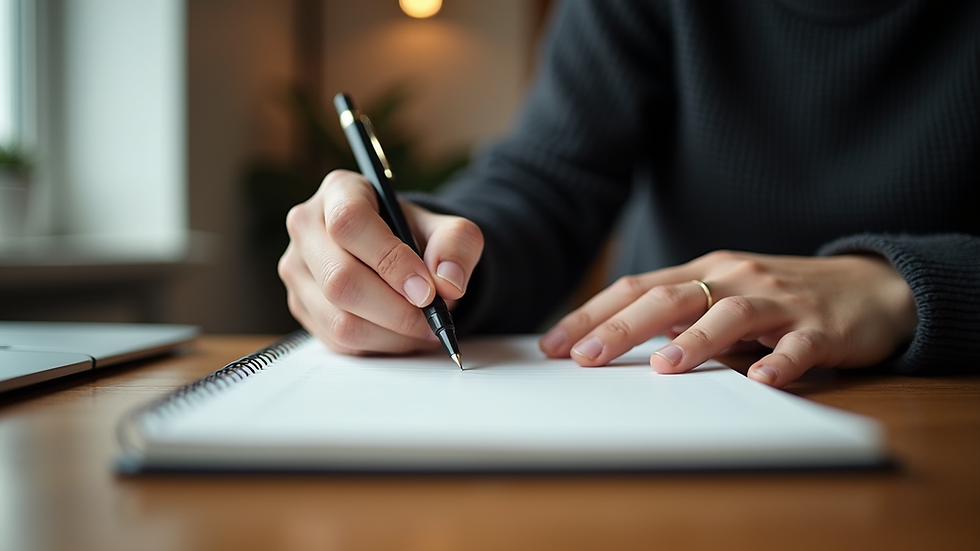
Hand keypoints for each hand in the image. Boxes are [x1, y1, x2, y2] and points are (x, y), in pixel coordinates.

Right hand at [278, 170, 483, 354]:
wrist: (397, 255)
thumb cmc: (416, 236)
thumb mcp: (449, 230)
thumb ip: (457, 246)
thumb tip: (448, 282)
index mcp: (339, 191)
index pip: (350, 222)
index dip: (390, 260)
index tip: (426, 289)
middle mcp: (306, 226)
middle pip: (340, 279)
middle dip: (395, 309)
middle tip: (432, 317)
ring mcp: (297, 269)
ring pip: (339, 319)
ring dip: (391, 334)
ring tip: (423, 328)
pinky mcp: (300, 305)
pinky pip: (338, 341)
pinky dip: (379, 345)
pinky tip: (402, 333)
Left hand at [538, 251, 917, 387]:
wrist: (869, 287)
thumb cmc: (781, 299)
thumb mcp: (722, 298)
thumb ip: (677, 315)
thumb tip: (611, 340)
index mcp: (704, 271)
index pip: (636, 288)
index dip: (592, 314)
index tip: (552, 345)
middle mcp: (734, 278)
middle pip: (671, 296)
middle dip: (623, 326)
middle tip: (586, 357)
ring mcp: (778, 299)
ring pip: (730, 314)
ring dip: (695, 340)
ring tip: (664, 367)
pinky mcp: (820, 326)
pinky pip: (798, 345)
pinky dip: (779, 361)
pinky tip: (761, 379)